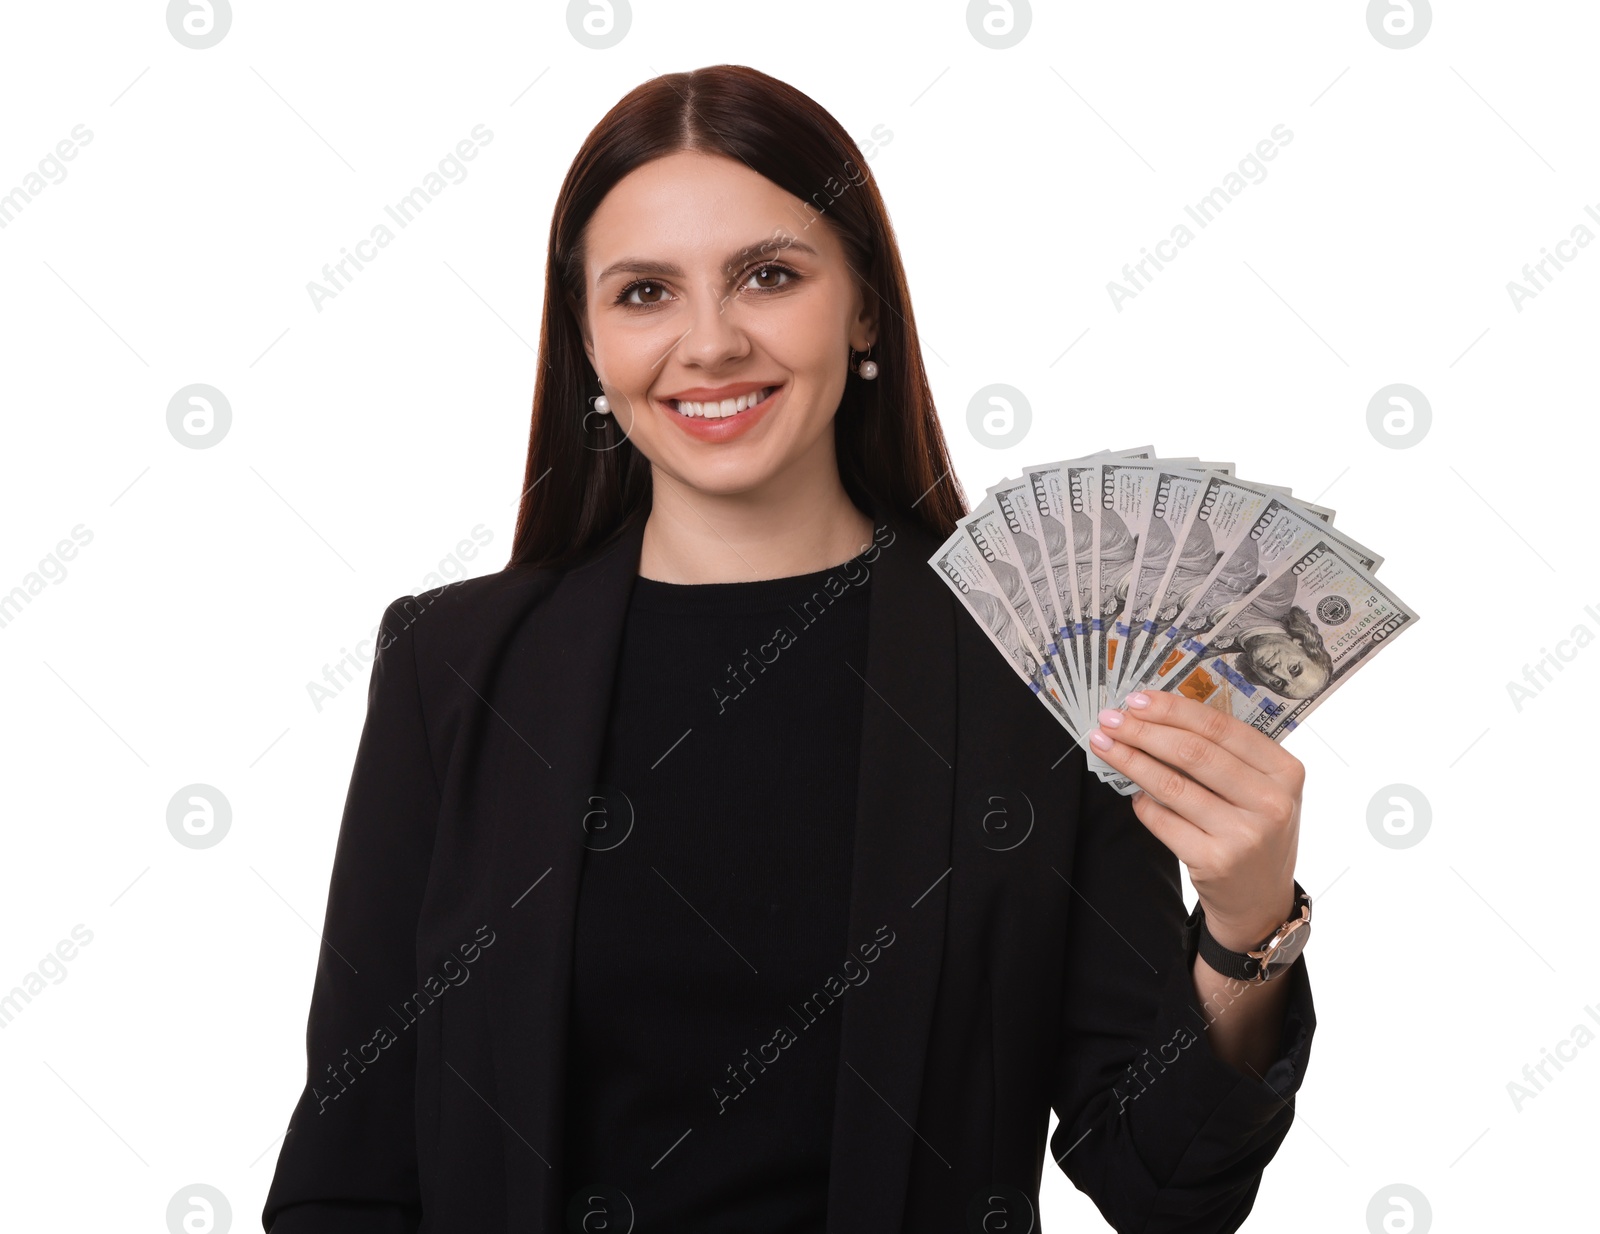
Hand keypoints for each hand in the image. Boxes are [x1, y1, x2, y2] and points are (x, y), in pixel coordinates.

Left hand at [1088, 690, 1301, 949]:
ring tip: (1104, 745)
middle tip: (1110, 720)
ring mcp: (1245, 835)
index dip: (1173, 709)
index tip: (1137, 699)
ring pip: (1172, 785)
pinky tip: (1132, 793)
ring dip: (1130, 760)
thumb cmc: (1254, 831)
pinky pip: (1163, 820)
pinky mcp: (1216, 861)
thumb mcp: (1258, 790)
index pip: (1220, 727)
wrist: (1261, 902)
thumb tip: (1157, 717)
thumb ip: (1224, 756)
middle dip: (1143, 731)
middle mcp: (1271, 802)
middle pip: (1192, 752)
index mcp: (1285, 771)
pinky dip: (1142, 803)